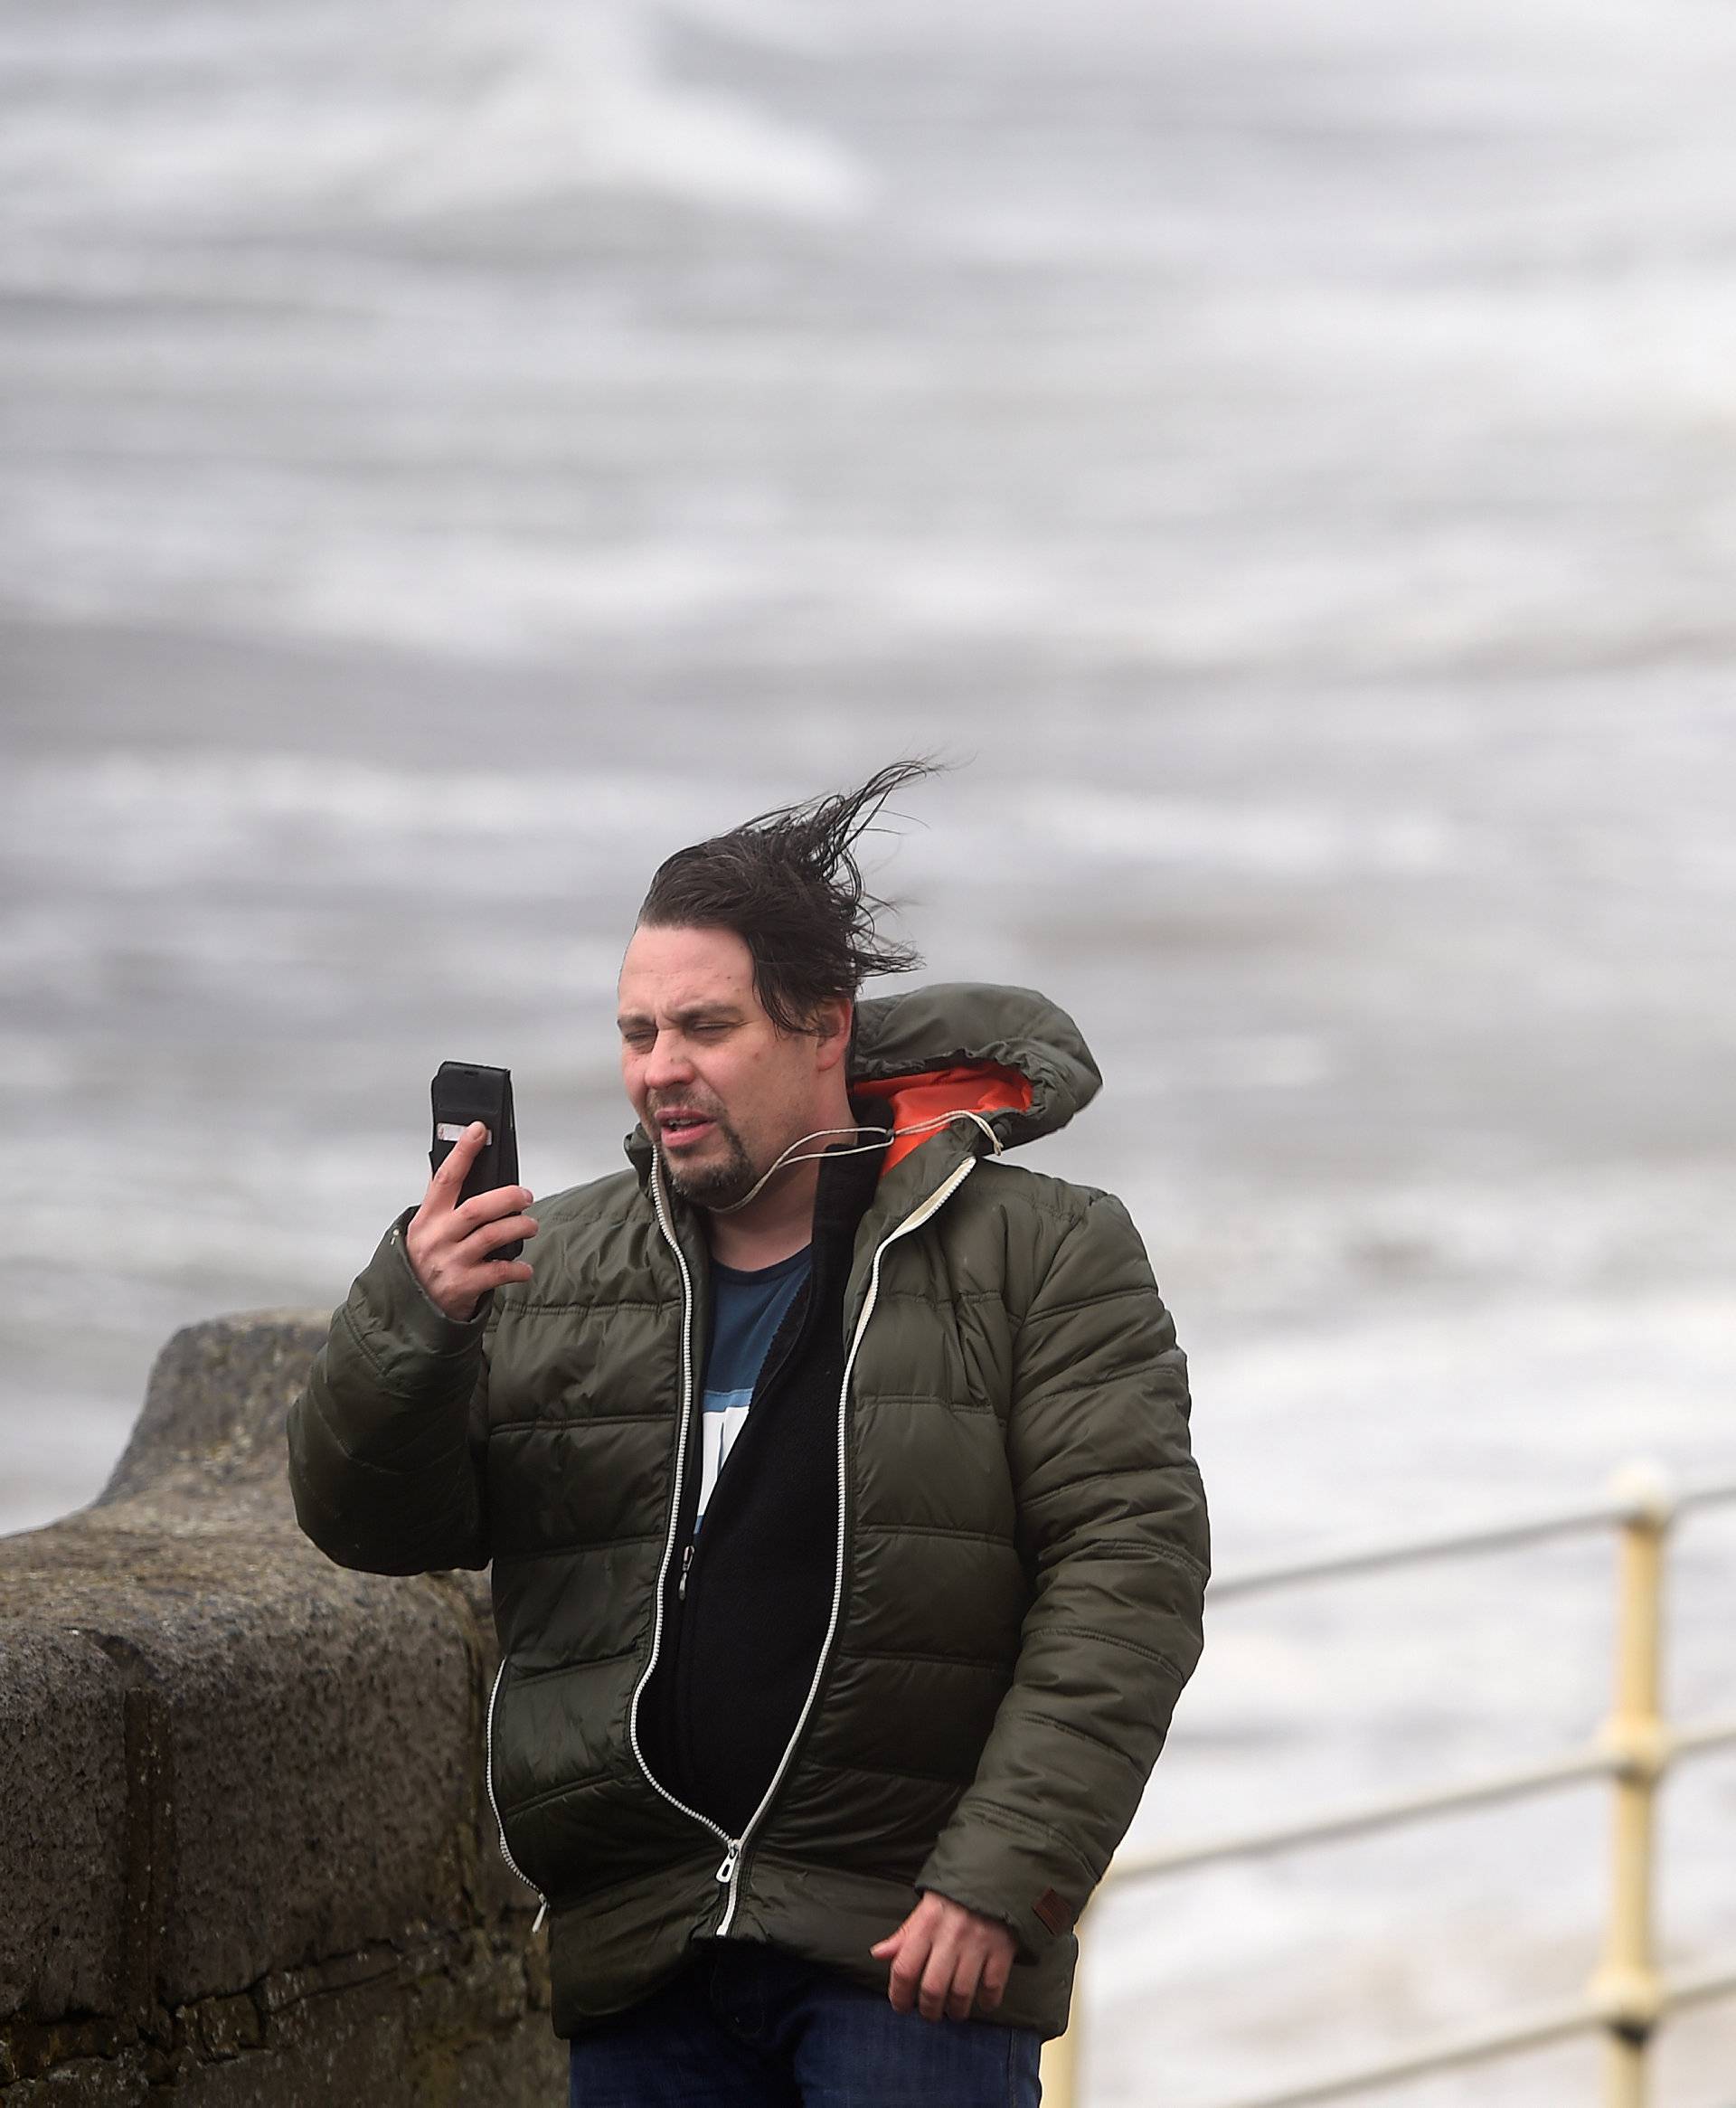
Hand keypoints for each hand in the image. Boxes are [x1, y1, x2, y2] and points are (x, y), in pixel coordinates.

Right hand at [405, 1120, 537, 1319]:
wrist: (409, 1310)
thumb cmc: (424, 1263)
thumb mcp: (424, 1229)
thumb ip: (442, 1202)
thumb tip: (461, 1162)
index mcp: (427, 1218)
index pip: (445, 1178)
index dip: (463, 1152)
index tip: (479, 1130)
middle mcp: (437, 1238)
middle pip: (477, 1208)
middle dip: (507, 1197)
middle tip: (526, 1195)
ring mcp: (450, 1262)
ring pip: (492, 1236)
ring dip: (519, 1227)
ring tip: (530, 1225)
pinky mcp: (463, 1286)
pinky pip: (498, 1272)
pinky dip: (518, 1269)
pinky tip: (524, 1267)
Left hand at [870, 1892, 1016, 2021]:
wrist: (996, 1870)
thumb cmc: (955, 1894)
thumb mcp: (925, 1907)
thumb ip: (903, 1934)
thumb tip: (879, 1954)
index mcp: (926, 1923)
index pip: (904, 1969)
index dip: (898, 1995)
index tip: (901, 2005)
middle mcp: (950, 1935)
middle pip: (932, 1989)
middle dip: (928, 2010)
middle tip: (930, 2013)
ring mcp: (978, 1943)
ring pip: (961, 1994)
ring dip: (956, 2011)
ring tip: (954, 2011)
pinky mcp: (1002, 1948)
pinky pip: (992, 1987)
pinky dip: (987, 2001)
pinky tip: (982, 2001)